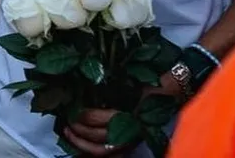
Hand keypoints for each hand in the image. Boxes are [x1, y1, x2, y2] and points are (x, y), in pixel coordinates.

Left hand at [64, 71, 183, 155]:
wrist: (167, 92)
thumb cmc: (145, 83)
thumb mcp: (125, 83)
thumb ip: (105, 90)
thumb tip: (81, 90)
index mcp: (128, 113)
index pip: (100, 119)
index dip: (83, 116)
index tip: (73, 109)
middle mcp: (130, 130)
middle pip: (98, 138)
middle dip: (79, 131)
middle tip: (67, 122)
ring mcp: (131, 139)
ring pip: (102, 151)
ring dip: (82, 144)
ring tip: (69, 133)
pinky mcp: (131, 144)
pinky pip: (110, 154)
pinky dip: (93, 152)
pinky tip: (82, 146)